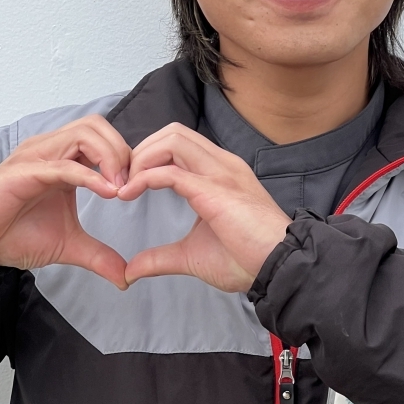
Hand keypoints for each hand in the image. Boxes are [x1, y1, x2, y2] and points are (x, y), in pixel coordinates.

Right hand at [0, 115, 130, 287]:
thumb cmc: (13, 233)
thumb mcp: (69, 246)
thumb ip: (99, 256)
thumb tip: (126, 279)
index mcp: (64, 160)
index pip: (104, 138)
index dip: (126, 159)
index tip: (137, 190)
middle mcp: (51, 151)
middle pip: (97, 126)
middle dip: (122, 153)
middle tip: (132, 187)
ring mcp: (37, 158)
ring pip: (83, 134)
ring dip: (110, 158)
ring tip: (119, 190)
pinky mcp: (24, 173)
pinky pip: (63, 165)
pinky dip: (89, 175)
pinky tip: (107, 192)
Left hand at [118, 124, 290, 291]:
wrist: (280, 268)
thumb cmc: (247, 260)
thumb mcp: (192, 257)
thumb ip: (161, 258)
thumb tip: (131, 271)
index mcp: (220, 172)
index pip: (178, 143)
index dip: (149, 157)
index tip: (128, 185)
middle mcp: (221, 164)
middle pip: (172, 132)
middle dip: (141, 151)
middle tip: (123, 182)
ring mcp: (220, 173)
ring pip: (171, 140)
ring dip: (141, 158)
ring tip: (126, 186)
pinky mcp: (215, 190)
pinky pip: (171, 171)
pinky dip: (144, 177)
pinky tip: (129, 194)